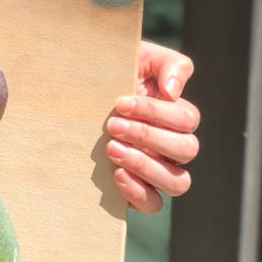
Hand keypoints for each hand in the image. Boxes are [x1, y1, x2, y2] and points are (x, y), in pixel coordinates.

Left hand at [105, 40, 198, 214]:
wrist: (75, 93)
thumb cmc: (111, 73)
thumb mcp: (139, 57)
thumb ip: (168, 64)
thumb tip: (174, 91)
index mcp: (176, 115)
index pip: (186, 119)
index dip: (155, 112)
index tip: (120, 103)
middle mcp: (172, 146)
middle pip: (186, 149)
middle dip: (147, 136)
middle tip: (112, 125)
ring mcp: (157, 170)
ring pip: (178, 182)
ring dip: (146, 165)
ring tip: (112, 148)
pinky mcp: (137, 191)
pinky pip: (153, 204)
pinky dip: (139, 192)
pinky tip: (116, 175)